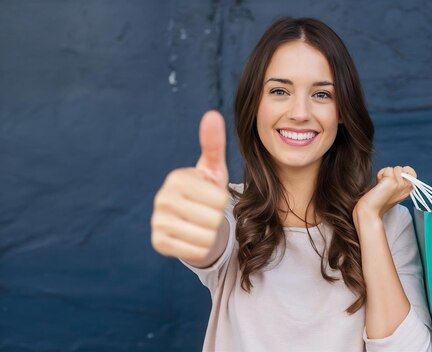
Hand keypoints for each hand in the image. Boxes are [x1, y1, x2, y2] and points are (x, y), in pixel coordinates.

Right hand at [150, 111, 229, 266]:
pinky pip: (195, 250)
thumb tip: (212, 114)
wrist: (190, 221)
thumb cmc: (205, 191)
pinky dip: (201, 247)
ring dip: (210, 233)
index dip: (222, 201)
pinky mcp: (158, 243)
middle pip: (214, 218)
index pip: (219, 199)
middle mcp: (162, 199)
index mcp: (176, 178)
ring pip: (206, 236)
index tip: (210, 196)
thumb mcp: (213, 169)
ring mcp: (158, 222)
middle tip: (205, 212)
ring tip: (200, 224)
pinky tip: (193, 237)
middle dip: (217, 218)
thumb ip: (213, 143)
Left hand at [354, 166, 415, 219]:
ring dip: (385, 174)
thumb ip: (398, 180)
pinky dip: (380, 174)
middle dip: (391, 173)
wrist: (370, 210)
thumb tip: (399, 169)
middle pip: (401, 168)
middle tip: (385, 184)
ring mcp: (401, 184)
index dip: (402, 170)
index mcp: (408, 189)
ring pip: (394, 168)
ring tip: (382, 185)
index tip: (393, 179)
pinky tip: (379, 185)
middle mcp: (407, 187)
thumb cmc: (378, 200)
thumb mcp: (392, 188)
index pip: (410, 171)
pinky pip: (387, 170)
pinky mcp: (393, 182)